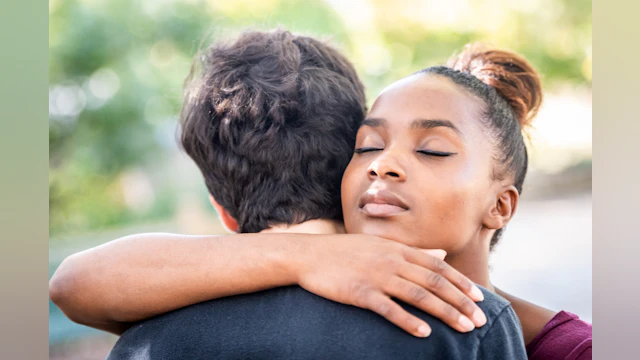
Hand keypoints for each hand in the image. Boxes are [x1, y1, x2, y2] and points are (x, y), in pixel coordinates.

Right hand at [295, 234, 486, 336]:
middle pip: (434, 283)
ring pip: (418, 296)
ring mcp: (376, 276)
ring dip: (444, 313)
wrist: (308, 255)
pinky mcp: (360, 292)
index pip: (438, 266)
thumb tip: (441, 254)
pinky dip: (409, 321)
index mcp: (398, 249)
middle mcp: (392, 261)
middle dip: (461, 302)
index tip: (480, 298)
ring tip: (464, 328)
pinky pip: (389, 309)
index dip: (461, 282)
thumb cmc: (345, 251)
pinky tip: (425, 333)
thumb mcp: (381, 245)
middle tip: (480, 319)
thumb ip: (412, 251)